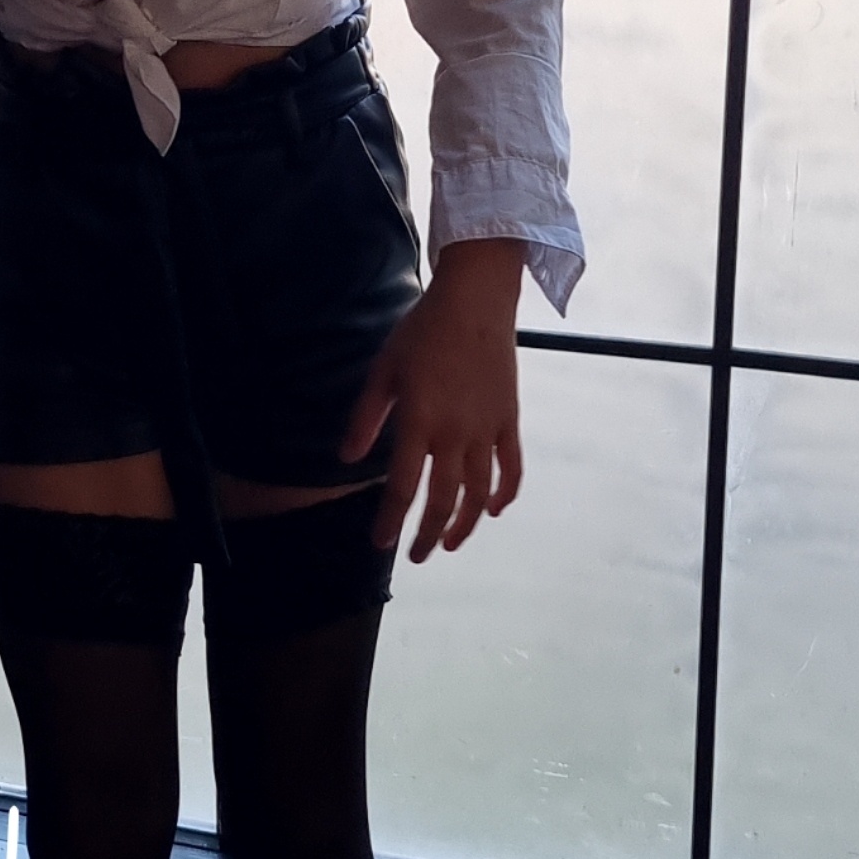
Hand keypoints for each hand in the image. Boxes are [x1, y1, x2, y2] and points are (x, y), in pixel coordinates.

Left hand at [338, 239, 525, 562]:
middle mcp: (455, 434)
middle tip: (417, 555)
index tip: (381, 544)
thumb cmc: (422, 332)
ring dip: (465, 524)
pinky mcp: (508, 421)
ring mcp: (486, 430)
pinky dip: (504, 494)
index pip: (402, 486)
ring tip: (452, 543)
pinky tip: (492, 510)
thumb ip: (365, 419)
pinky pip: (511, 468)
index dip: (391, 519)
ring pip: (479, 492)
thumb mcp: (383, 371)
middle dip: (429, 534)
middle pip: (443, 500)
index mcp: (419, 422)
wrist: (475, 302)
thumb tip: (347, 460)